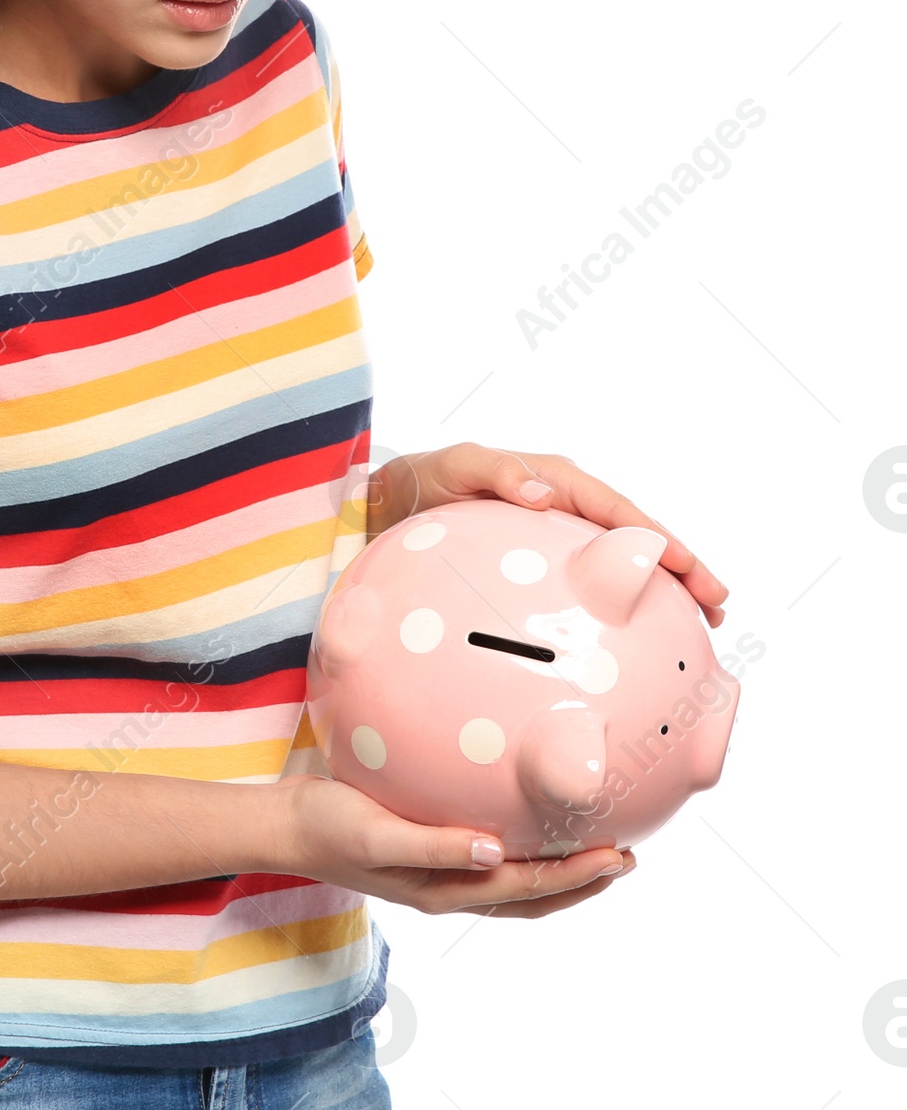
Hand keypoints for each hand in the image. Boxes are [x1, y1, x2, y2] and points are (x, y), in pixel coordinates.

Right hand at [273, 774, 635, 917]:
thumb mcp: (376, 833)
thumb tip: (492, 852)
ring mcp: (439, 871)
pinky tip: (528, 828)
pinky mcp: (428, 849)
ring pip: (515, 884)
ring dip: (560, 873)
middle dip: (582, 882)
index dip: (575, 875)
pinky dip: (523, 854)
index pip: (525, 887)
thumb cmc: (327, 826)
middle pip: (531, 895)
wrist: (286, 825)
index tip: (616, 856)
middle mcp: (449, 886)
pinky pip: (490, 861)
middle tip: (626, 857)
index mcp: (442, 888)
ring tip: (594, 852)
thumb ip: (433, 845)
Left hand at [365, 441, 728, 627]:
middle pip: (634, 537)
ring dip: (663, 588)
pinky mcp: (547, 565)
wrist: (391, 504)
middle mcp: (565, 506)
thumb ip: (494, 471)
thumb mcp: (453, 468)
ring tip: (701, 624)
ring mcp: (559, 536)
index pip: (617, 511)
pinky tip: (640, 641)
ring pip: (622, 562)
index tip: (690, 567)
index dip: (657, 537)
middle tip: (717, 605)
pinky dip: (623, 605)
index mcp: (553, 481)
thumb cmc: (423, 481)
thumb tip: (543, 492)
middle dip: (681, 567)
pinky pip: (591, 584)